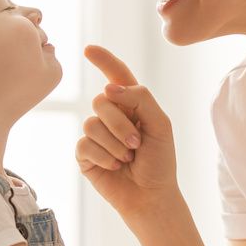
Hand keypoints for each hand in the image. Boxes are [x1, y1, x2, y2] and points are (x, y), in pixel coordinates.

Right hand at [76, 45, 178, 215]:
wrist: (151, 196)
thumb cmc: (160, 161)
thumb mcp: (160, 124)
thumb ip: (140, 99)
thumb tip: (108, 88)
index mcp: (131, 105)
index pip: (116, 76)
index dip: (104, 61)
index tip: (89, 50)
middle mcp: (111, 116)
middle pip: (101, 101)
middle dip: (121, 124)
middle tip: (137, 145)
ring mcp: (96, 134)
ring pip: (92, 124)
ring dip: (115, 144)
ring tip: (128, 159)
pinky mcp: (84, 154)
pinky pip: (85, 145)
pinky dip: (105, 157)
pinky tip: (115, 167)